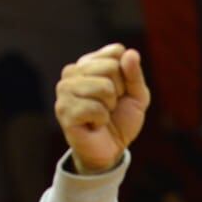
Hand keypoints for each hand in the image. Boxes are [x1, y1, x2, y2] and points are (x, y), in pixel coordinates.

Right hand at [55, 44, 150, 173]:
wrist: (110, 149)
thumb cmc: (121, 120)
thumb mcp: (137, 96)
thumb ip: (135, 74)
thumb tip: (130, 53)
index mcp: (88, 63)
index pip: (116, 52)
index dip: (126, 75)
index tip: (120, 92)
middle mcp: (72, 72)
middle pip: (111, 67)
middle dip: (119, 92)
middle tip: (110, 106)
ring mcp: (64, 90)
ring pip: (104, 87)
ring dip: (110, 107)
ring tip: (101, 115)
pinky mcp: (64, 109)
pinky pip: (96, 108)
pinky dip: (101, 120)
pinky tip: (93, 125)